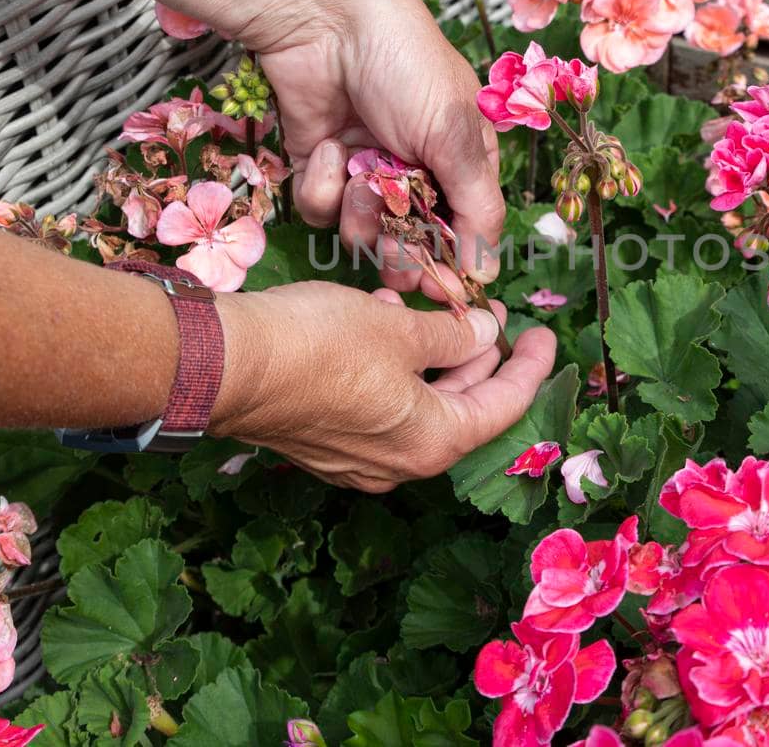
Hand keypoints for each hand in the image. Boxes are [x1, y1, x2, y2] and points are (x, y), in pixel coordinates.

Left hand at [147, 0, 505, 284]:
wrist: (324, 19)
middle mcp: (417, 170)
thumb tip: (486, 273)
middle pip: (412, 243)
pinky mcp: (320, 166)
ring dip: (360, 214)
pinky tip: (329, 149)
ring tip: (360, 179)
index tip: (442, 289)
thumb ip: (477, 209)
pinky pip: (321, 209)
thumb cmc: (405, 63)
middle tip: (394, 252)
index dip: (453, 263)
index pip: (466, 231)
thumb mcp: (456, 136)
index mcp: (463, 160)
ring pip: (362, 233)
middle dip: (402, 250)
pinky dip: (324, 186)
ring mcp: (366, 169)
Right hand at [211, 282, 555, 491]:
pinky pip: (378, 406)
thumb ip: (452, 334)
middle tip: (487, 313)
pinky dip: (393, 368)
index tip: (543, 334)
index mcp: (433, 442)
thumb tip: (484, 334)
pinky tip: (382, 322)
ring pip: (417, 404)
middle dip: (479, 357)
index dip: (530, 366)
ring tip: (428, 306)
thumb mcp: (399, 328)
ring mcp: (358, 459)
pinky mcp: (324, 443)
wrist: (225, 366)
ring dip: (431, 356)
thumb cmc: (319, 345)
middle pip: (462, 408)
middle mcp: (399, 462)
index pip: (504, 406)